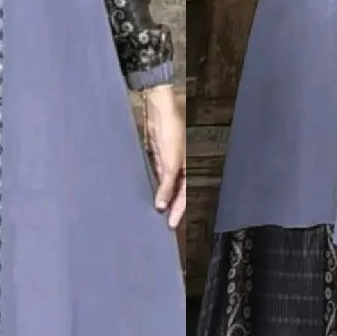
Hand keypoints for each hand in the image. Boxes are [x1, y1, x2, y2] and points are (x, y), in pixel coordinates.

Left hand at [143, 84, 184, 228]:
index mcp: (190, 169)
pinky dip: (154, 186)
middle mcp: (182, 168)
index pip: (185, 196)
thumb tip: (161, 205)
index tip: (170, 225)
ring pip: (166, 186)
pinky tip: (146, 195)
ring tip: (151, 213)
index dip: (178, 211)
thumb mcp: (170, 161)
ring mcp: (170, 163)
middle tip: (160, 223)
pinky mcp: (159, 157)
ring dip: (161, 197)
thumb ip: (167, 184)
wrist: (159, 109)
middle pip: (177, 193)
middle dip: (170, 207)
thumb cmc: (171, 131)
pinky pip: (157, 176)